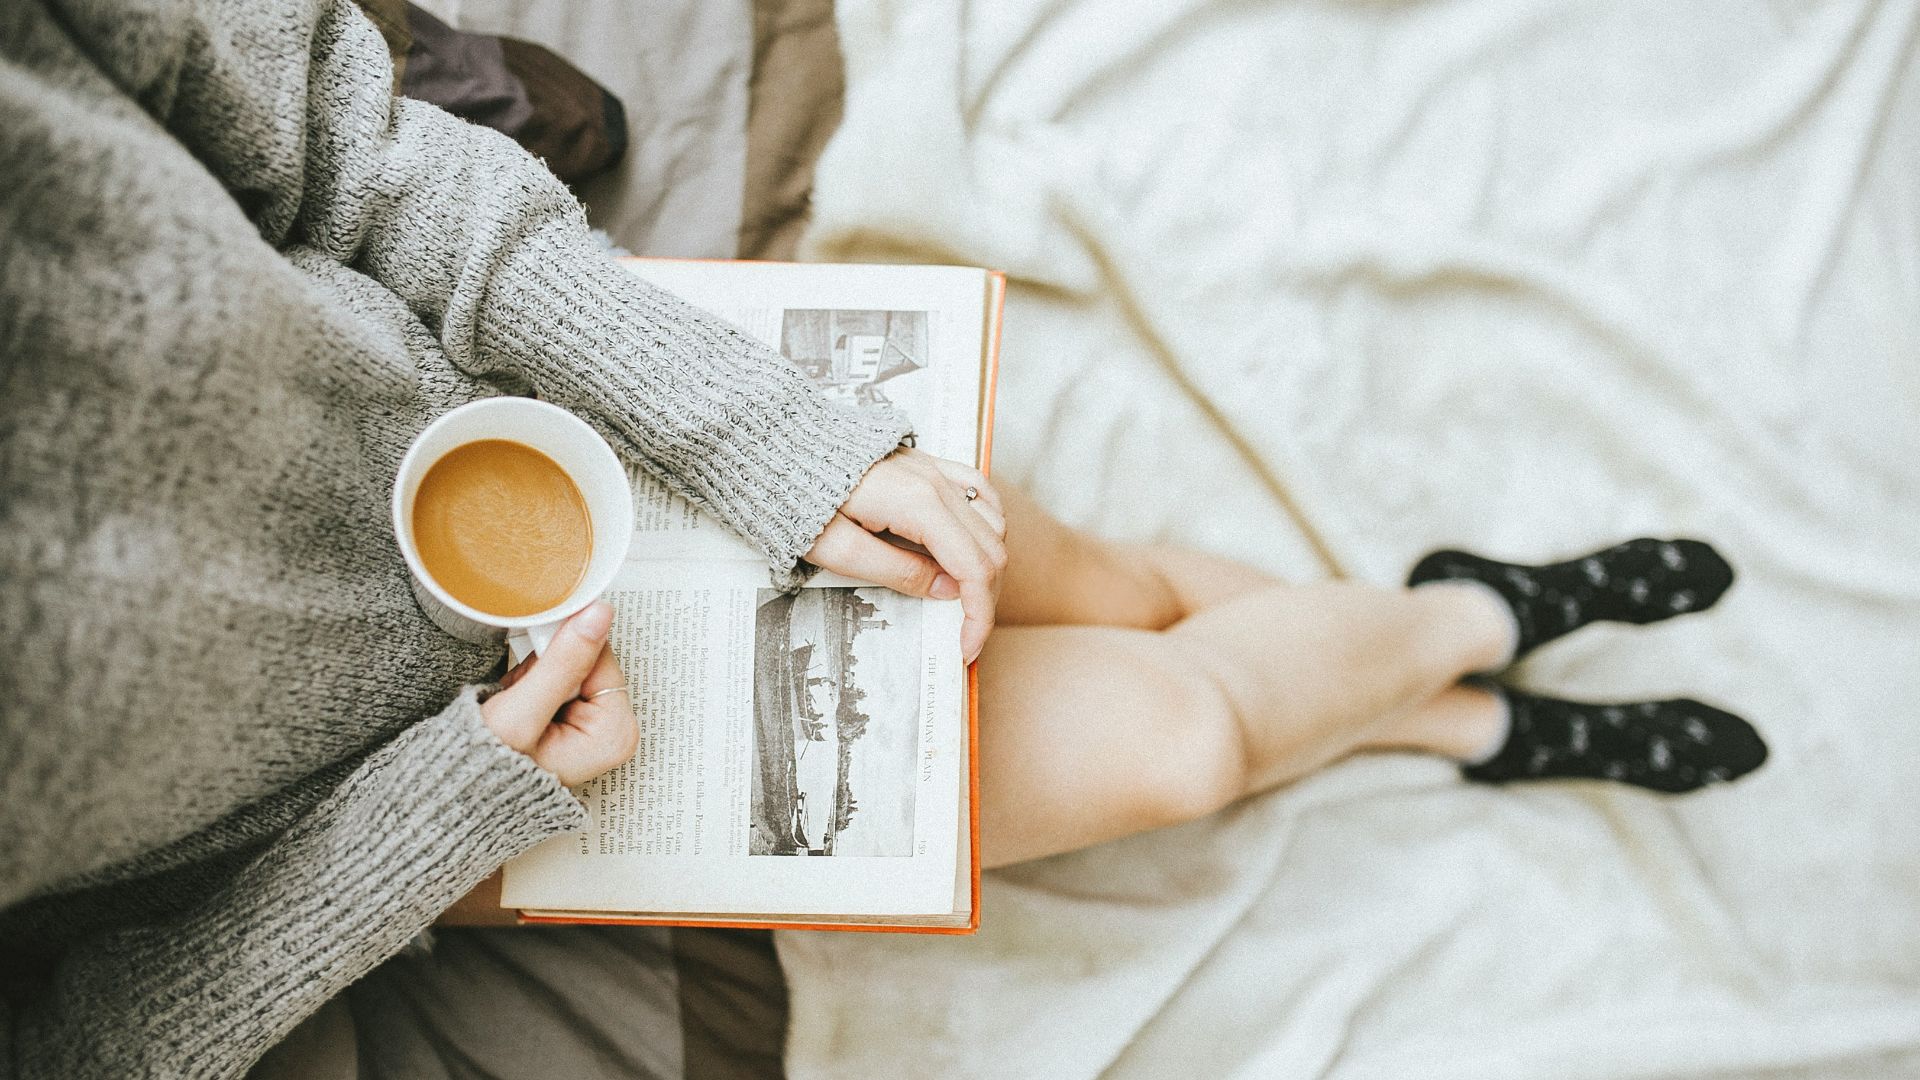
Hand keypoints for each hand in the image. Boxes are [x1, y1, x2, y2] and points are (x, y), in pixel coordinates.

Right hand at [480, 601, 637, 785]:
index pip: (602, 656)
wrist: (457, 795)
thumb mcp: (520, 715)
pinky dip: (531, 683)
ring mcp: (594, 726)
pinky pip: (558, 677)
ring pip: (569, 665)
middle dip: (547, 668)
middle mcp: (613, 731)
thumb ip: (561, 663)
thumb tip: (598, 615)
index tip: (536, 662)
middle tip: (522, 697)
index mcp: (616, 734)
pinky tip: (518, 706)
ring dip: (536, 675)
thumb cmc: (486, 773)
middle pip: (588, 660)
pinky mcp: (574, 719)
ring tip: (517, 705)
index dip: (563, 651)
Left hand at [804, 448, 1007, 662]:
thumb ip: (897, 572)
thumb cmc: (797, 496)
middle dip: (985, 598)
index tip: (967, 646)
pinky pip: (979, 492)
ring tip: (966, 598)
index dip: (979, 614)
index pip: (974, 567)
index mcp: (918, 505)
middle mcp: (936, 482)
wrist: (778, 446)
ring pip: (993, 521)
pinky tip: (976, 545)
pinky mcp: (928, 464)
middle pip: (991, 548)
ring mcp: (935, 469)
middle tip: (965, 632)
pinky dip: (987, 524)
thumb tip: (947, 592)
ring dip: (988, 564)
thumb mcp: (837, 550)